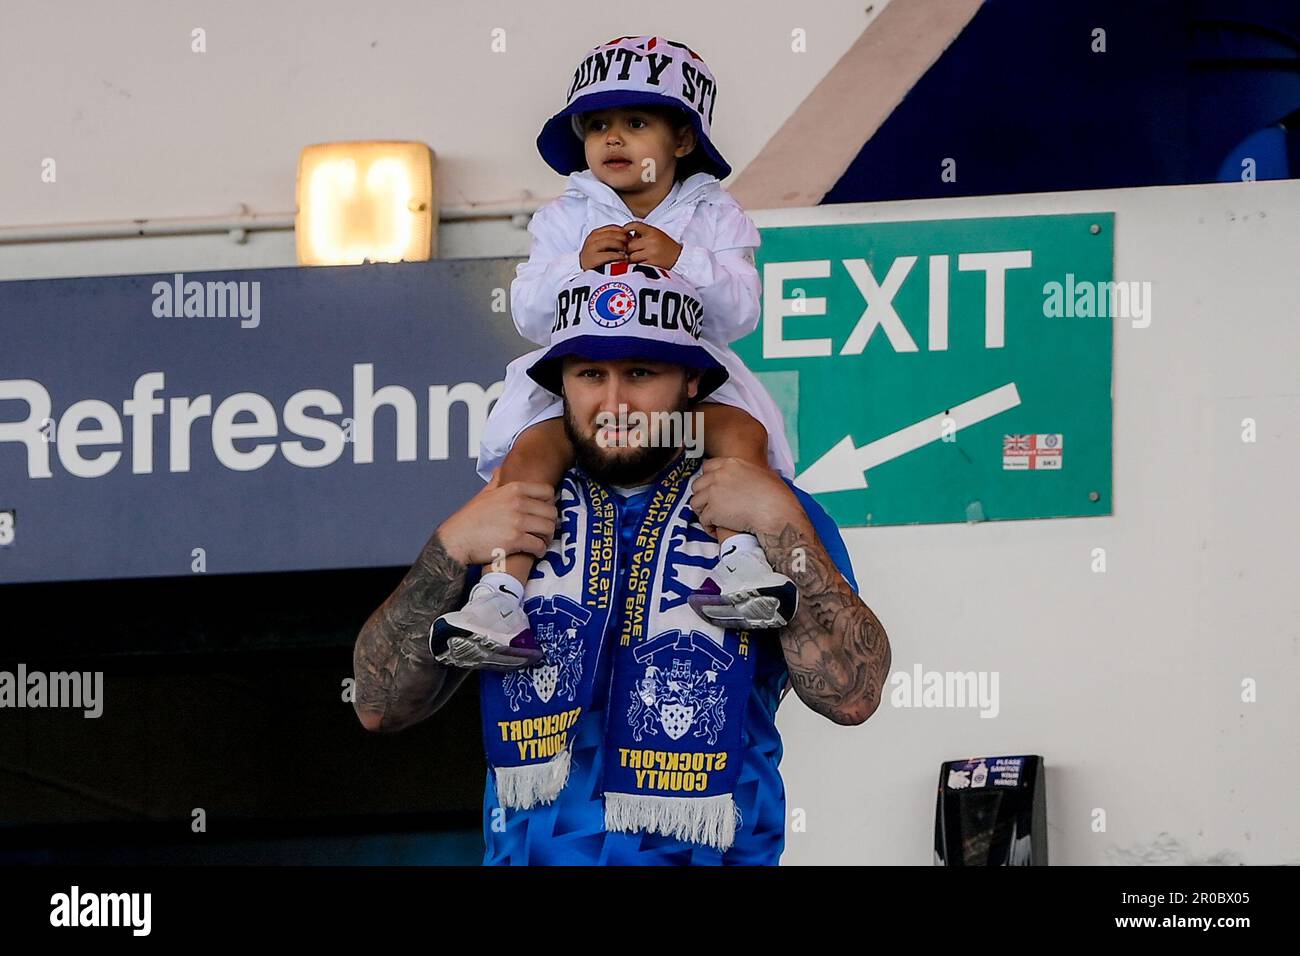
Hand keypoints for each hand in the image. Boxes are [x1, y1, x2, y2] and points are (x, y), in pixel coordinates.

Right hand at [436, 474, 558, 566]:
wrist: (456, 540)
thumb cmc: (469, 519)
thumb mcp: (483, 494)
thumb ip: (496, 482)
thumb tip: (499, 469)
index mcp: (513, 489)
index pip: (547, 492)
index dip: (549, 503)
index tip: (544, 512)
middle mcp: (517, 503)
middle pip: (551, 512)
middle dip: (550, 523)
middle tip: (545, 531)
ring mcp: (517, 522)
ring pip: (548, 529)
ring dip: (547, 537)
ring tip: (541, 541)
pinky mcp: (515, 540)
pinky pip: (539, 545)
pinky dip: (540, 550)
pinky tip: (535, 551)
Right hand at [579, 225, 630, 270]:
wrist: (587, 276)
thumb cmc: (599, 262)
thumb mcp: (605, 247)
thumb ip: (614, 240)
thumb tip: (629, 237)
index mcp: (595, 234)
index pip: (612, 227)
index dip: (623, 231)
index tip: (629, 238)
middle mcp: (591, 239)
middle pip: (611, 233)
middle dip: (622, 238)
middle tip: (629, 245)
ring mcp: (590, 248)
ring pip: (609, 241)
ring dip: (620, 245)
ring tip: (626, 251)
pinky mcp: (592, 259)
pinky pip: (608, 254)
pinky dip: (618, 256)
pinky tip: (623, 258)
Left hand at [623, 221, 681, 268]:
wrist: (680, 259)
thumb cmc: (667, 247)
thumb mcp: (657, 235)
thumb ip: (643, 234)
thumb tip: (626, 236)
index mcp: (653, 232)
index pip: (636, 225)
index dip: (627, 227)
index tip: (623, 231)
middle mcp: (651, 241)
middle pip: (630, 244)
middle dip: (627, 248)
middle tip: (629, 250)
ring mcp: (651, 253)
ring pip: (631, 256)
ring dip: (630, 258)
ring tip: (634, 258)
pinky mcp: (651, 264)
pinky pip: (637, 265)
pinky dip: (636, 265)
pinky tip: (639, 264)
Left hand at [689, 458, 809, 538]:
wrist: (776, 512)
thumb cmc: (776, 496)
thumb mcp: (763, 473)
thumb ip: (747, 473)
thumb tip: (749, 478)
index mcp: (731, 464)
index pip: (707, 468)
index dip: (708, 480)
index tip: (712, 489)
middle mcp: (718, 475)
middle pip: (697, 485)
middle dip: (703, 497)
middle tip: (712, 507)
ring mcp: (713, 493)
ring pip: (695, 502)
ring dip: (703, 512)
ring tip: (714, 519)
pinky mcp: (712, 511)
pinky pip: (703, 520)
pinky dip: (709, 527)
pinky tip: (718, 530)